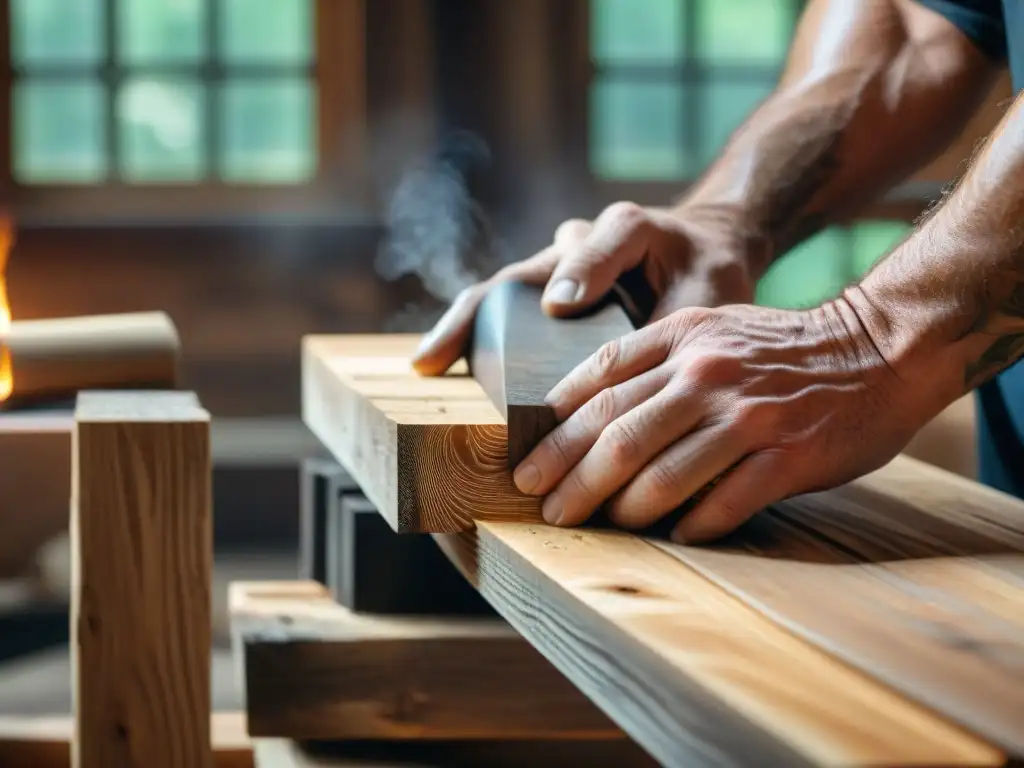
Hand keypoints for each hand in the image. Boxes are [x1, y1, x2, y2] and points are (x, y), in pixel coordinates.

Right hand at [411, 202, 767, 374]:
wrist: (699, 249)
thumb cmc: (708, 269)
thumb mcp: (713, 290)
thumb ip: (681, 320)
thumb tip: (647, 375)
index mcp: (625, 228)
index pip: (594, 245)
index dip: (578, 272)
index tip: (559, 305)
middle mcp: (576, 240)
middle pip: (519, 276)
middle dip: (478, 315)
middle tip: (439, 352)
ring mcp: (552, 265)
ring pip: (500, 293)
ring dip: (463, 327)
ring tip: (427, 363)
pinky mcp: (543, 291)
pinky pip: (504, 312)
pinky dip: (475, 338)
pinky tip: (443, 367)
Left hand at [512, 296, 941, 543]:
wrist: (880, 349)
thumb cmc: (783, 350)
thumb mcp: (712, 331)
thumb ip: (655, 362)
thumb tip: (589, 413)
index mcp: (682, 337)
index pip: (598, 381)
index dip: (552, 427)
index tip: (524, 461)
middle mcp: (706, 373)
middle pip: (616, 433)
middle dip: (569, 478)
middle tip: (543, 508)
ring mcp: (747, 415)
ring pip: (661, 474)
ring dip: (622, 509)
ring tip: (599, 525)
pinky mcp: (786, 455)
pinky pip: (722, 503)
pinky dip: (692, 525)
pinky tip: (674, 536)